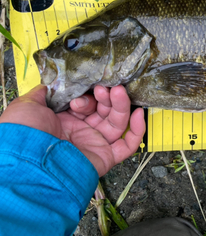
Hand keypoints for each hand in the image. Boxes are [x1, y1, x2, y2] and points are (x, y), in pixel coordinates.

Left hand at [0, 84, 145, 176]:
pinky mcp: (106, 157)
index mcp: (64, 121)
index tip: (91, 86)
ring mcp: (94, 144)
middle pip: (104, 111)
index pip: (87, 103)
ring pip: (117, 123)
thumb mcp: (27, 106)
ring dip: (121, 106)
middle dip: (107, 97)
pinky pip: (128, 145)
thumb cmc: (25, 134)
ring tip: (118, 92)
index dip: (91, 94)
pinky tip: (138, 114)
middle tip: (105, 88)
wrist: (28, 164)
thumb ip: (43, 93)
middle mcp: (81, 132)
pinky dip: (137, 130)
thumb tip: (53, 83)